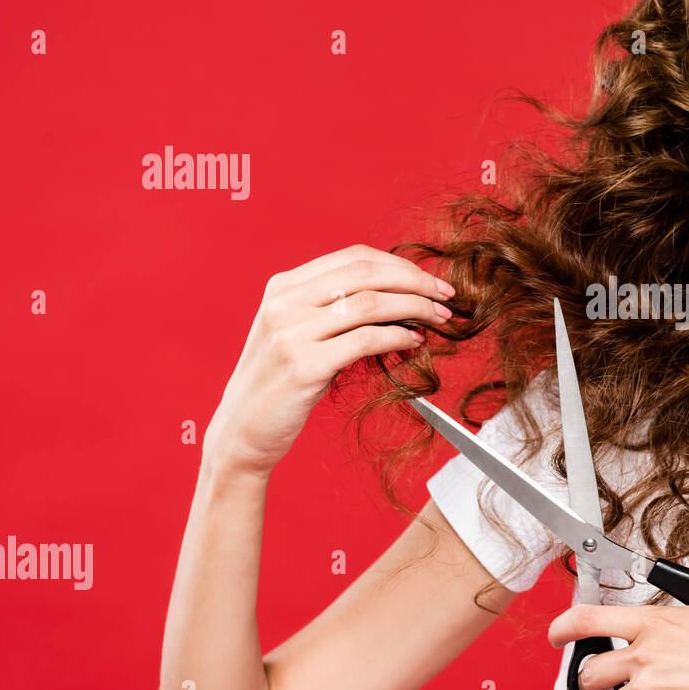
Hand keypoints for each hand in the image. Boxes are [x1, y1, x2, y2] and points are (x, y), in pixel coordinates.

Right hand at [202, 243, 453, 474]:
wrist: (241, 431)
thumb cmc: (279, 383)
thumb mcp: (296, 332)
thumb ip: (333, 308)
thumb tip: (400, 295)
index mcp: (283, 287)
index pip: (355, 258)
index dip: (401, 265)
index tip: (431, 280)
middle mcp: (284, 303)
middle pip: (366, 273)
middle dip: (415, 281)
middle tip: (446, 296)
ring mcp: (291, 333)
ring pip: (370, 303)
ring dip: (415, 308)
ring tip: (438, 320)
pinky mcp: (304, 365)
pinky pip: (365, 339)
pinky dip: (398, 336)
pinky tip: (413, 341)